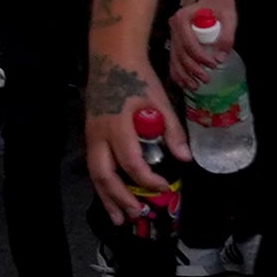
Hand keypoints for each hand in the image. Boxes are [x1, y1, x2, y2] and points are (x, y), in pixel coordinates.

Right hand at [85, 75, 181, 221]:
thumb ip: (172, 131)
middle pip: (105, 174)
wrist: (112, 58)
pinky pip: (94, 165)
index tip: (164, 187)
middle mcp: (99, 134)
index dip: (148, 179)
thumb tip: (185, 158)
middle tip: (136, 214)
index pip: (131, 162)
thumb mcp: (159, 101)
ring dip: (106, 198)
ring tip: (119, 219)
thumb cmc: (138, 78)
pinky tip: (111, 198)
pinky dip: (103, 185)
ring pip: (95, 174)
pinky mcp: (90, 135)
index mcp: (118, 125)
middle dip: (120, 198)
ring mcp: (91, 135)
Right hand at [162, 4, 234, 87]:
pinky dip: (177, 71)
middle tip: (206, 80)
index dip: (200, 57)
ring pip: (174, 58)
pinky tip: (183, 83)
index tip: (214, 65)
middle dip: (192, 69)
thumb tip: (220, 58)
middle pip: (180, 53)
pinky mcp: (175, 40)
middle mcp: (173, 26)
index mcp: (182, 18)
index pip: (188, 43)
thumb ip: (226, 37)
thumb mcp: (229, 18)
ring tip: (195, 86)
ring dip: (184, 74)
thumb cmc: (221, 6)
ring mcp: (172, 34)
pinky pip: (173, 58)